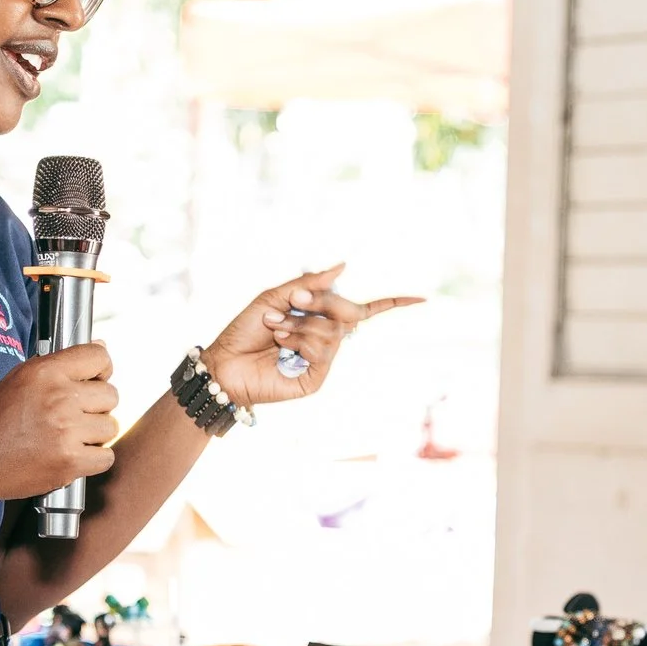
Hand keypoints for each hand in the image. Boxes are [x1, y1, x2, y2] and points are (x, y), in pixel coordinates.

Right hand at [0, 342, 119, 500]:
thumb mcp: (20, 378)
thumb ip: (61, 364)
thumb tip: (101, 347)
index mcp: (45, 373)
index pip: (98, 357)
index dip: (101, 370)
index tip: (95, 381)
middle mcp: (59, 398)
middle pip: (111, 395)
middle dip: (97, 406)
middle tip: (75, 416)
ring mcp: (66, 431)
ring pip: (110, 426)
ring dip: (95, 434)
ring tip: (69, 436)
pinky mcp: (70, 461)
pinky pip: (106, 457)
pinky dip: (93, 459)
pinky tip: (72, 454)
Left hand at [200, 265, 421, 407]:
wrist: (224, 362)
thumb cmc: (245, 329)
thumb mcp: (275, 296)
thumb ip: (309, 283)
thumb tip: (343, 266)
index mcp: (320, 318)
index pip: (363, 311)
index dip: (392, 303)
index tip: (422, 298)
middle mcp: (326, 340)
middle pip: (350, 313)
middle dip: (322, 302)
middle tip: (293, 302)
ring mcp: (323, 361)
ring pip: (333, 331)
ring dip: (300, 325)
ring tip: (275, 328)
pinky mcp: (316, 379)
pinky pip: (323, 350)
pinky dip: (301, 341)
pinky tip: (281, 346)